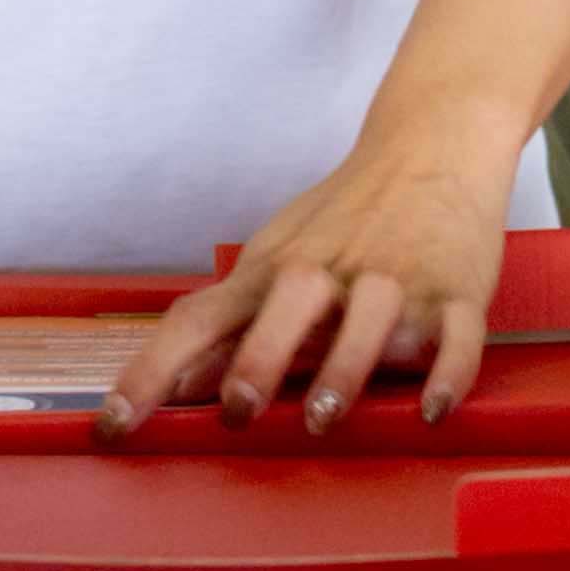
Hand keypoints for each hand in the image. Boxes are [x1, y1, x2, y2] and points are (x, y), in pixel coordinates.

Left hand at [105, 114, 519, 439]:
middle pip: (286, 306)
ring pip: (369, 318)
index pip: (198, 319)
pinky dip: (445, 373)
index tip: (114, 425)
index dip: (151, 373)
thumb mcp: (277, 261)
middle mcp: (327, 272)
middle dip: (259, 358)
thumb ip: (232, 324)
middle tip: (238, 410)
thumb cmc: (344, 217)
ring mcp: (395, 278)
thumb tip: (178, 384)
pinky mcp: (456, 290)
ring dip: (344, 368)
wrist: (432, 145)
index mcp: (272, 271)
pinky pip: (454, 335)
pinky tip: (430, 409)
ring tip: (325, 418)